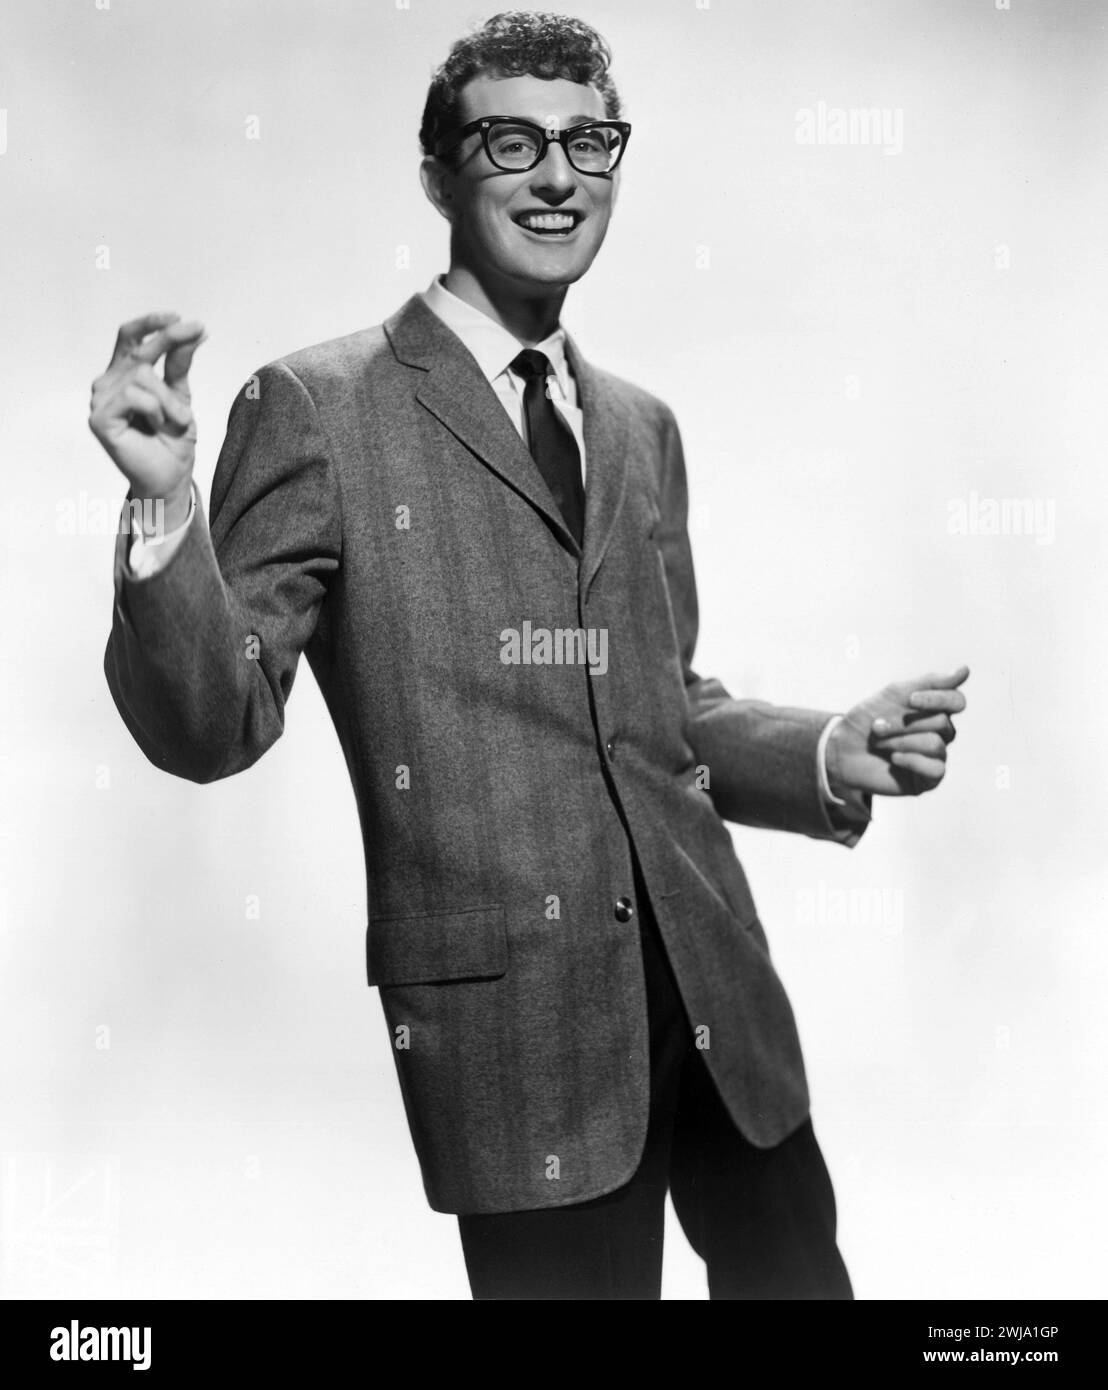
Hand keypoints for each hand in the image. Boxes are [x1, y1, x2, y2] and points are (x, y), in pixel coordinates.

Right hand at [88, 311, 207, 530]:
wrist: (170, 477)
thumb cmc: (172, 439)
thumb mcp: (181, 394)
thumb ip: (180, 362)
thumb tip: (193, 328)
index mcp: (123, 374)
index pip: (129, 337)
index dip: (150, 323)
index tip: (179, 318)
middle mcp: (107, 383)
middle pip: (141, 352)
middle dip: (170, 349)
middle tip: (195, 347)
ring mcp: (100, 400)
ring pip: (141, 375)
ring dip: (168, 399)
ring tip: (174, 421)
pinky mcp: (99, 418)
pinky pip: (133, 396)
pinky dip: (155, 410)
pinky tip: (155, 426)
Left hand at [827, 665, 969, 797]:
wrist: (841, 750)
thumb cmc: (867, 720)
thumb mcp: (894, 694)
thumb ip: (929, 682)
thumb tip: (965, 670)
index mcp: (935, 711)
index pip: (956, 701)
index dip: (938, 699)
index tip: (911, 699)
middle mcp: (941, 734)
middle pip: (941, 722)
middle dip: (904, 723)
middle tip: (877, 727)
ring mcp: (936, 757)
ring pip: (935, 744)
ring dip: (900, 741)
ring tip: (879, 742)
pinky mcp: (928, 780)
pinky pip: (936, 769)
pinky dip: (911, 760)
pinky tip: (893, 759)